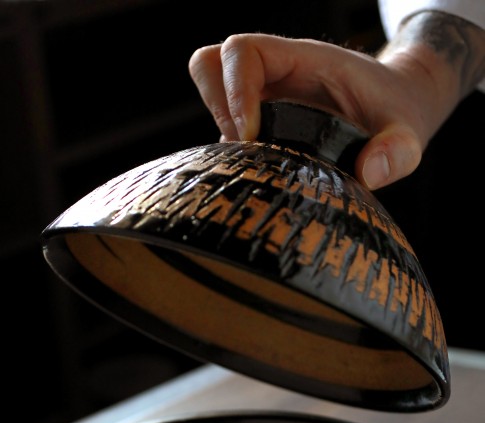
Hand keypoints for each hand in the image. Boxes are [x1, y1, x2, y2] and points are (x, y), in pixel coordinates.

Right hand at [189, 13, 484, 189]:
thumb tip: (369, 173)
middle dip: (217, 106)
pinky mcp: (261, 121)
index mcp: (304, 62)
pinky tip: (257, 172)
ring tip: (246, 161)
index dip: (235, 92)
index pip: (244, 52)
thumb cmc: (398, 113)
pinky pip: (224, 122)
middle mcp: (276, 74)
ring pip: (211, 89)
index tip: (250, 136)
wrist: (399, 106)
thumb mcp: (407, 135)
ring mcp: (264, 96)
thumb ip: (396, 153)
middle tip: (243, 148)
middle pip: (211, 64)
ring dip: (217, 124)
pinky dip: (228, 147)